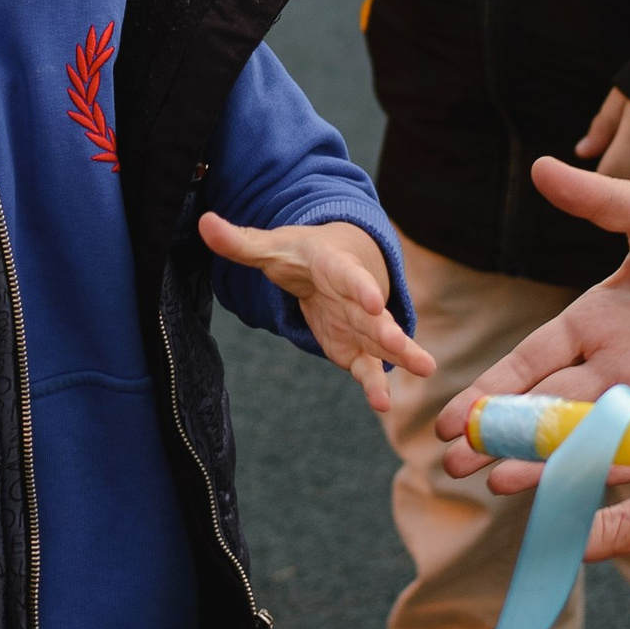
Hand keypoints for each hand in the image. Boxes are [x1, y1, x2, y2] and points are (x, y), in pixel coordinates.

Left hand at [196, 214, 435, 414]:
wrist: (332, 262)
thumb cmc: (300, 254)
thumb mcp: (271, 246)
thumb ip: (240, 242)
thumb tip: (204, 224)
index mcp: (337, 268)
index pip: (351, 278)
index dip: (362, 287)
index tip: (374, 300)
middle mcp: (356, 297)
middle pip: (375, 314)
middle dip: (388, 330)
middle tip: (402, 344)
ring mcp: (361, 325)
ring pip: (383, 341)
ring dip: (400, 355)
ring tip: (425, 369)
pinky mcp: (356, 348)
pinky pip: (368, 368)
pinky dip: (374, 384)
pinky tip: (383, 404)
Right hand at [432, 162, 629, 462]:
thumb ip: (598, 199)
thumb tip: (543, 166)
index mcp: (596, 318)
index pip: (530, 362)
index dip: (490, 390)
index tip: (450, 418)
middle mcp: (616, 361)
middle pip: (545, 407)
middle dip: (499, 437)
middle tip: (454, 468)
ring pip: (586, 433)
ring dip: (544, 460)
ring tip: (500, 485)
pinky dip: (614, 463)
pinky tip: (582, 480)